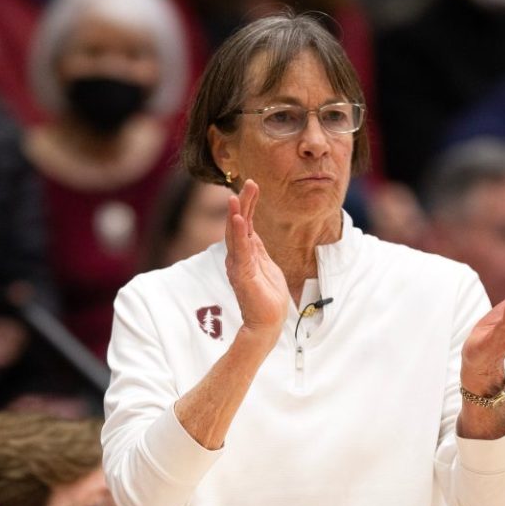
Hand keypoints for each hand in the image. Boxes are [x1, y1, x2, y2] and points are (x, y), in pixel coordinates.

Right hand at [224, 179, 289, 345]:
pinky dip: (238, 234)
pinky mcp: (242, 274)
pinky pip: (240, 251)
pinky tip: (238, 219)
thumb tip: (253, 233)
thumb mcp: (267, 266)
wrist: (268, 323)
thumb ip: (258, 250)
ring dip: (236, 214)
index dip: (249, 205)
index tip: (253, 186)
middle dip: (243, 203)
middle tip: (249, 182)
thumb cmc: (269, 298)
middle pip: (239, 225)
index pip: (246, 224)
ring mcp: (238, 265)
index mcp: (246, 254)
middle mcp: (238, 257)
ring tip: (236, 197)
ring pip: (236, 235)